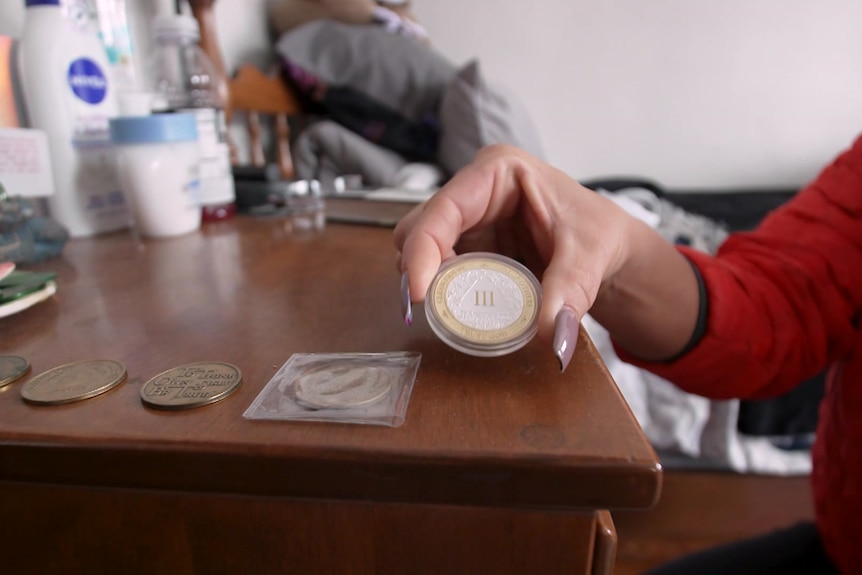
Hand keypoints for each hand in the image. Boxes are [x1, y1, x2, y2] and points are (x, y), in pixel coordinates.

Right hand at [394, 145, 641, 368]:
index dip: (423, 249)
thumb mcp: (589, 258)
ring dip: (431, 281)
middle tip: (436, 307)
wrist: (607, 247)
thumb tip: (552, 336)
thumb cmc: (598, 233)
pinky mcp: (469, 243)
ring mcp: (468, 217)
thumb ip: (570, 293)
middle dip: (421, 268)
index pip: (444, 209)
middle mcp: (475, 188)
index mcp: (500, 170)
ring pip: (423, 248)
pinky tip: (461, 307)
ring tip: (452, 309)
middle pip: (421, 227)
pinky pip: (441, 267)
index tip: (420, 293)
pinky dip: (445, 289)